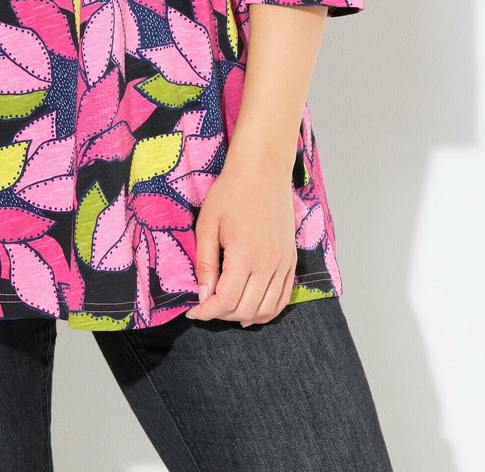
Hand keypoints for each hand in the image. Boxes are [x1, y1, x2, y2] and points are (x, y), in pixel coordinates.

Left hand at [184, 156, 297, 326]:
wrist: (263, 169)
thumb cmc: (230, 192)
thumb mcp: (208, 223)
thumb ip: (205, 263)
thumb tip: (203, 296)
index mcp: (245, 254)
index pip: (226, 300)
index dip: (206, 312)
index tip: (193, 311)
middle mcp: (269, 263)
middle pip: (245, 309)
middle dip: (222, 314)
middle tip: (206, 305)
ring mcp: (284, 263)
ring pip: (266, 309)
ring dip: (244, 316)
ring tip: (225, 309)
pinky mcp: (291, 260)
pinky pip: (283, 298)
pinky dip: (267, 310)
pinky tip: (250, 309)